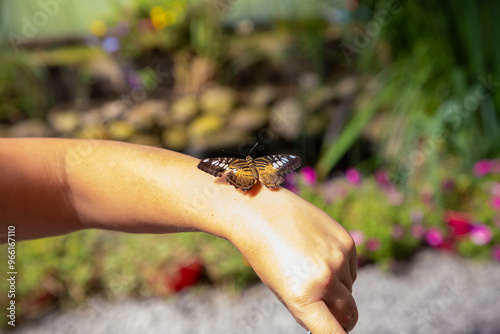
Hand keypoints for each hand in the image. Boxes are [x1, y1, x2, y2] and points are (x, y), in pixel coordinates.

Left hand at [227, 184, 357, 333]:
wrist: (261, 212)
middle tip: (329, 312)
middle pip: (348, 314)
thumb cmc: (266, 254)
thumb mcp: (281, 289)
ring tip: (311, 266)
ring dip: (338, 286)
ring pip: (350, 288)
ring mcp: (338, 258)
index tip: (336, 333)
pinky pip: (351, 267)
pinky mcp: (346, 241)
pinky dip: (340, 267)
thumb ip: (307, 308)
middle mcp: (325, 278)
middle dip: (341, 317)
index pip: (332, 333)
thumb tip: (332, 322)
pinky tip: (319, 252)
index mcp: (303, 296)